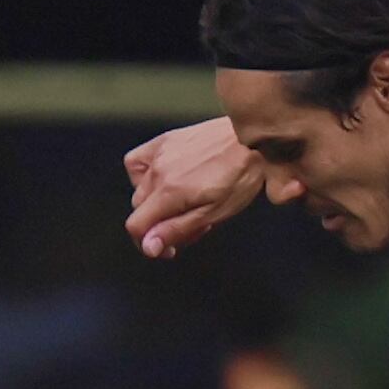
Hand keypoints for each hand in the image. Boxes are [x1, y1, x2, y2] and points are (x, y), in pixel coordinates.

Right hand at [124, 117, 263, 258]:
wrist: (253, 140)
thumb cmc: (240, 177)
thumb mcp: (213, 213)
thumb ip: (177, 230)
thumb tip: (148, 246)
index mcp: (170, 192)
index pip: (136, 226)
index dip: (148, 243)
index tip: (168, 248)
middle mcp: (158, 171)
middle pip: (140, 210)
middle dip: (160, 224)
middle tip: (190, 224)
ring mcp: (159, 154)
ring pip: (139, 189)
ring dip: (155, 203)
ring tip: (183, 202)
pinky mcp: (164, 140)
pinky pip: (136, 162)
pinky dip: (142, 175)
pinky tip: (161, 180)